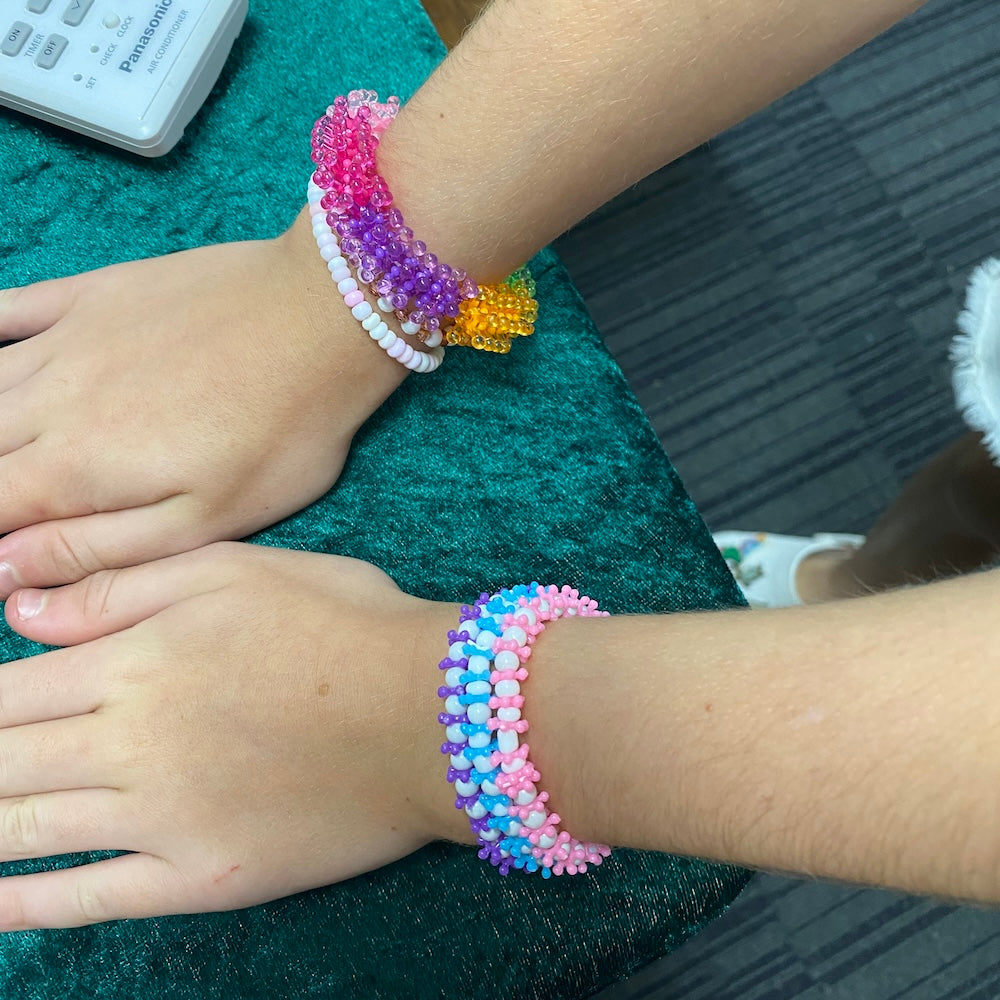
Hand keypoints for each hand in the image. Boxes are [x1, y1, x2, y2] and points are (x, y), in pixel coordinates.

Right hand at [0, 211, 407, 597]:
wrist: (322, 321)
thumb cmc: (280, 433)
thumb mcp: (204, 518)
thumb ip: (98, 548)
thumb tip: (5, 572)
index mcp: (75, 469)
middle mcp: (50, 402)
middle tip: (14, 499)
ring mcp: (68, 340)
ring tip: (5, 450)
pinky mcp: (95, 294)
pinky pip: (10, 306)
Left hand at [0, 543, 468, 928]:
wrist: (431, 709)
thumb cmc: (342, 620)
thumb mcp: (235, 569)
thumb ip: (123, 587)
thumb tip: (18, 613)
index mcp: (135, 664)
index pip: (5, 694)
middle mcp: (130, 746)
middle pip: (0, 767)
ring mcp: (162, 820)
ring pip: (26, 833)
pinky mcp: (203, 876)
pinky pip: (93, 900)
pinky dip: (26, 907)